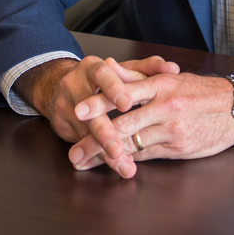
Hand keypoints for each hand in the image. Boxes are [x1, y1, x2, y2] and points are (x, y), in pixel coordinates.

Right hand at [14, 54, 179, 177]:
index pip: (102, 75)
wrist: (63, 85)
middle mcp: (74, 84)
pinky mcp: (61, 124)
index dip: (114, 89)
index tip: (127, 104)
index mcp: (92, 67)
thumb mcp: (124, 70)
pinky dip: (97, 157)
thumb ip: (149, 68)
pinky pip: (80, 143)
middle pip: (88, 109)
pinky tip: (112, 166)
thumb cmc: (105, 79)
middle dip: (105, 132)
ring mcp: (65, 105)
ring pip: (84, 132)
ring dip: (103, 151)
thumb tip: (172, 69)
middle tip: (120, 149)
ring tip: (123, 165)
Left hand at [68, 70, 233, 177]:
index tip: (78, 110)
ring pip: (133, 144)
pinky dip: (128, 161)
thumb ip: (138, 76)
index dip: (100, 103)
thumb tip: (109, 67)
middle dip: (94, 139)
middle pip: (123, 125)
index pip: (124, 93)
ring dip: (105, 156)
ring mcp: (172, 129)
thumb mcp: (171, 77)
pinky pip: (147, 155)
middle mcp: (165, 106)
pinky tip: (112, 165)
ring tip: (83, 162)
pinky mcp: (179, 147)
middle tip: (72, 151)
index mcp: (162, 84)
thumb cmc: (201, 91)